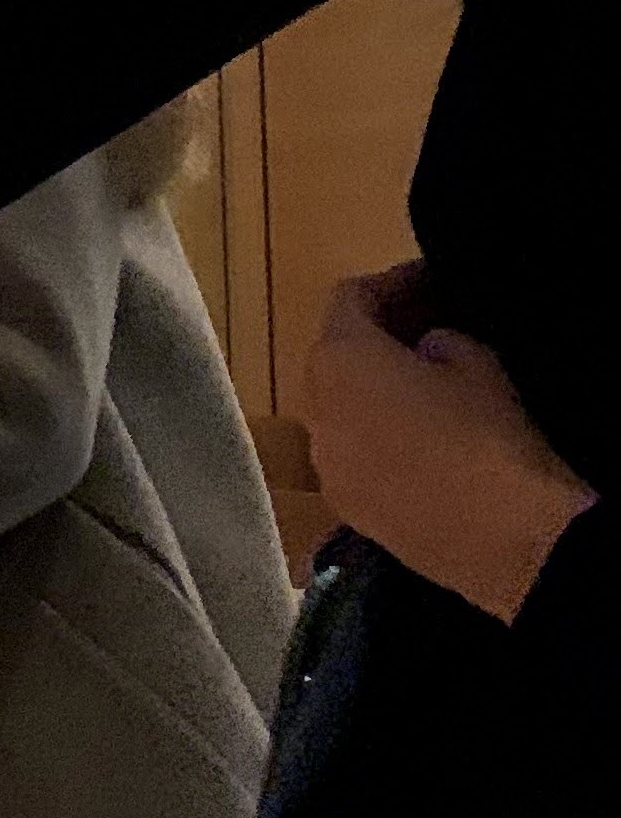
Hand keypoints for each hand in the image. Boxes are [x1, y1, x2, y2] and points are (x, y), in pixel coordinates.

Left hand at [309, 264, 596, 620]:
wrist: (503, 538)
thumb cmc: (489, 435)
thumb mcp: (479, 362)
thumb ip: (441, 342)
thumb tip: (425, 348)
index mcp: (338, 362)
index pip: (347, 299)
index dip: (391, 282)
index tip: (432, 280)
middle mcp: (314, 412)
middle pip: (334, 356)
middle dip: (378, 335)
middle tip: (432, 325)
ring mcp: (324, 465)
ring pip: (338, 408)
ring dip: (373, 388)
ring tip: (427, 380)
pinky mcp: (346, 508)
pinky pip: (353, 454)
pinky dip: (376, 434)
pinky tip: (421, 437)